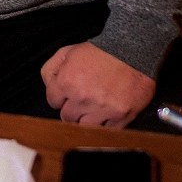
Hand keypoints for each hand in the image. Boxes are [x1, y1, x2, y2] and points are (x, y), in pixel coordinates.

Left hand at [41, 42, 155, 127]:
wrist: (132, 50)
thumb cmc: (99, 51)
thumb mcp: (66, 52)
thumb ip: (50, 70)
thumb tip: (49, 87)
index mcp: (66, 83)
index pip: (52, 102)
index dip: (60, 97)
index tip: (67, 95)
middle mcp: (82, 99)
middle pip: (67, 118)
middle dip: (72, 110)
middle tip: (82, 101)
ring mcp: (102, 109)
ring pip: (85, 127)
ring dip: (87, 119)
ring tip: (94, 108)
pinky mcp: (121, 117)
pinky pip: (107, 131)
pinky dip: (106, 124)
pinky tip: (108, 112)